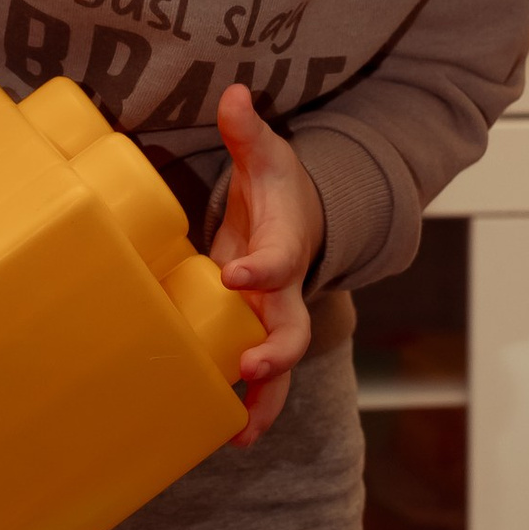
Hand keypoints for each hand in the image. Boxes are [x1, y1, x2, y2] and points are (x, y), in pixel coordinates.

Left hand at [212, 82, 324, 443]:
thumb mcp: (267, 154)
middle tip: (252, 368)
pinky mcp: (256, 333)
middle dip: (274, 350)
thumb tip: (234, 94)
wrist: (303, 216)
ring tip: (240, 434)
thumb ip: (248, 130)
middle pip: (290, 328)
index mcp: (284, 244)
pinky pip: (260, 378)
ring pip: (278, 367)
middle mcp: (285, 289)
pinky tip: (225, 435)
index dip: (260, 268)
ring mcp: (273, 317)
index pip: (277, 258)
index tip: (234, 274)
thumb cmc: (279, 187)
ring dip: (264, 399)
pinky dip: (249, 406)